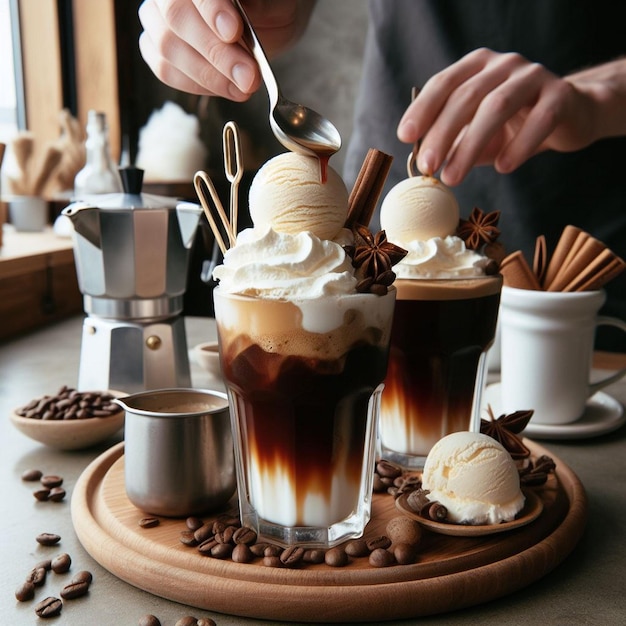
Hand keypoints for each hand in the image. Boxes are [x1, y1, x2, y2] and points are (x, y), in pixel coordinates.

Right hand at [138, 0, 314, 99]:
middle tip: (248, 76)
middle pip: (177, 18)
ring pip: (168, 48)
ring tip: (245, 87)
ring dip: (210, 76)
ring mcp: (158, 19)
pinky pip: (166, 71)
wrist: (265, 24)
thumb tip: (240, 19)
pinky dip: (199, 86)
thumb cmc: (269, 8)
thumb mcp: (277, 4)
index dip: (211, 10)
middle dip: (216, 53)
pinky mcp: (157, 50)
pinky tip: (228, 89)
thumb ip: (262, 6)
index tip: (233, 32)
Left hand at [397, 48, 620, 185]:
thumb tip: (423, 166)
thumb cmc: (512, 127)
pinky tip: (503, 167)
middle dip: (442, 133)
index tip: (405, 137)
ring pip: (497, 105)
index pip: (443, 83)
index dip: (422, 109)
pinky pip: (540, 119)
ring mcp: (533, 76)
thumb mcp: (475, 135)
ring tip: (454, 177)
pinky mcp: (561, 95)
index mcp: (477, 67)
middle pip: (466, 95)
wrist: (570, 116)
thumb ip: (452, 144)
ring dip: (471, 144)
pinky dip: (519, 145)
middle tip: (427, 167)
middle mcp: (503, 65)